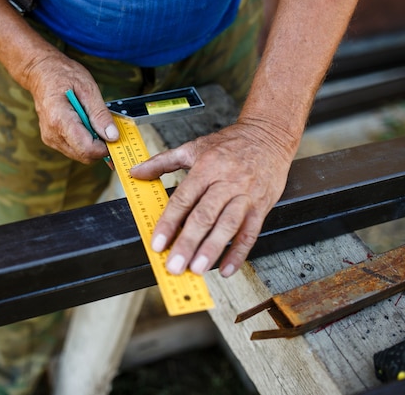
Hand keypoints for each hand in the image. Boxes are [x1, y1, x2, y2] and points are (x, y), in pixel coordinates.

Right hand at [22, 51, 118, 162]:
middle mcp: (52, 134)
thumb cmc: (63, 75)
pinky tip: (84, 124)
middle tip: (106, 127)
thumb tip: (113, 136)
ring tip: (91, 121)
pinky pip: (74, 149)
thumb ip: (100, 114)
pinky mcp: (52, 140)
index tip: (115, 136)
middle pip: (84, 155)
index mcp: (59, 120)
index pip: (86, 148)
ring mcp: (50, 138)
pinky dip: (84, 141)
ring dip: (92, 143)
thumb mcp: (88, 88)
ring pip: (80, 155)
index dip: (105, 147)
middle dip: (100, 146)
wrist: (41, 72)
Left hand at [129, 122, 293, 276]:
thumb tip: (136, 172)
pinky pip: (251, 233)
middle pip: (205, 216)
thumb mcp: (193, 147)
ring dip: (212, 249)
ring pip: (228, 226)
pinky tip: (227, 268)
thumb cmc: (231, 143)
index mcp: (206, 168)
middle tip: (175, 265)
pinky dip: (239, 253)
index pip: (183, 199)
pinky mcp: (262, 206)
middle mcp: (226, 182)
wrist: (269, 135)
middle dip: (188, 243)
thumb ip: (161, 162)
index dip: (169, 223)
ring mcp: (246, 196)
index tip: (158, 244)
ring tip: (198, 268)